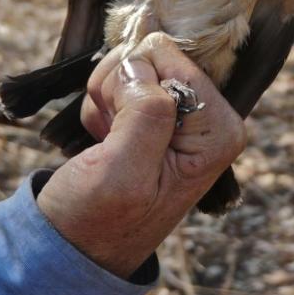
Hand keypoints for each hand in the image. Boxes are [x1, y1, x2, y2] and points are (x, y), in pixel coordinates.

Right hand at [37, 33, 245, 278]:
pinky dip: (101, 106)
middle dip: (119, 90)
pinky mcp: (154, 108)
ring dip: (106, 99)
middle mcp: (208, 115)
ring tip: (109, 142)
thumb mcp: (123, 174)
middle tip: (113, 137)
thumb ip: (145, 113)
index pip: (171, 55)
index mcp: (219, 129)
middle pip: (150, 54)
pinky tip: (106, 139)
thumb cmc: (100, 219)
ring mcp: (180, 111)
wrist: (74, 240)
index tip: (122, 127)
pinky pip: (118, 77)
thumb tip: (143, 62)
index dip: (134, 82)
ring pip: (129, 62)